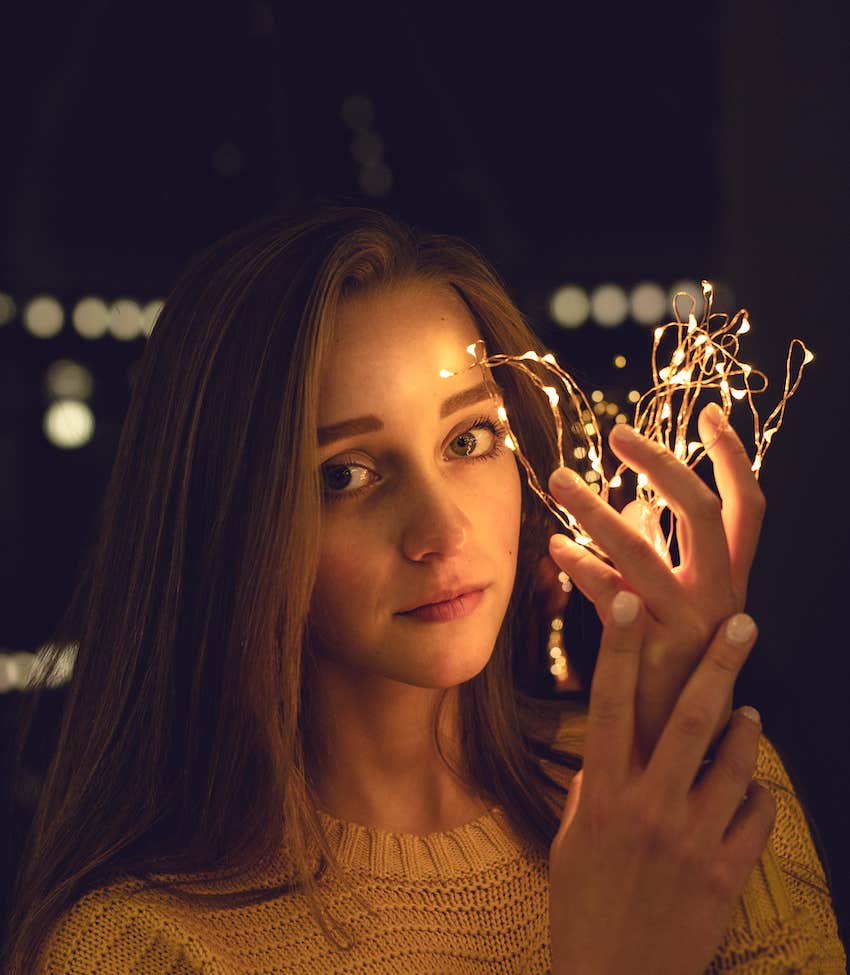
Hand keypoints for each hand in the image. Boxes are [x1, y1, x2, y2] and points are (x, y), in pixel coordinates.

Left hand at [546, 404, 764, 765]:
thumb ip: (662, 550)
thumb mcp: (679, 603)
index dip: (733, 458)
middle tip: (615, 433)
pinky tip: (555, 551)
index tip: (709, 413)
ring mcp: (691, 624)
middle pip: (699, 511)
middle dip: (660, 464)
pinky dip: (581, 567)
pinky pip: (610, 596)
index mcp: (733, 579)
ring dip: (595, 510)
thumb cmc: (673, 664)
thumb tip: (634, 500)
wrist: (674, 747)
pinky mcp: (654, 651)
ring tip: (558, 480)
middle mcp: (722, 596)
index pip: (748, 507)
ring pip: (642, 549)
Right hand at [548, 595, 775, 974]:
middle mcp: (651, 809)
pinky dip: (756, 794)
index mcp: (605, 795)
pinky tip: (747, 793)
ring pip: (735, 761)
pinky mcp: (726, 875)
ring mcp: (693, 841)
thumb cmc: (583, 907)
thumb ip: (595, 789)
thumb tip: (610, 753)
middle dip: (719, 665)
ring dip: (746, 728)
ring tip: (748, 710)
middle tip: (743, 624)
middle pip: (690, 720)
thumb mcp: (573, 841)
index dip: (618, 648)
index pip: (610, 704)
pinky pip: (756, 815)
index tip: (630, 601)